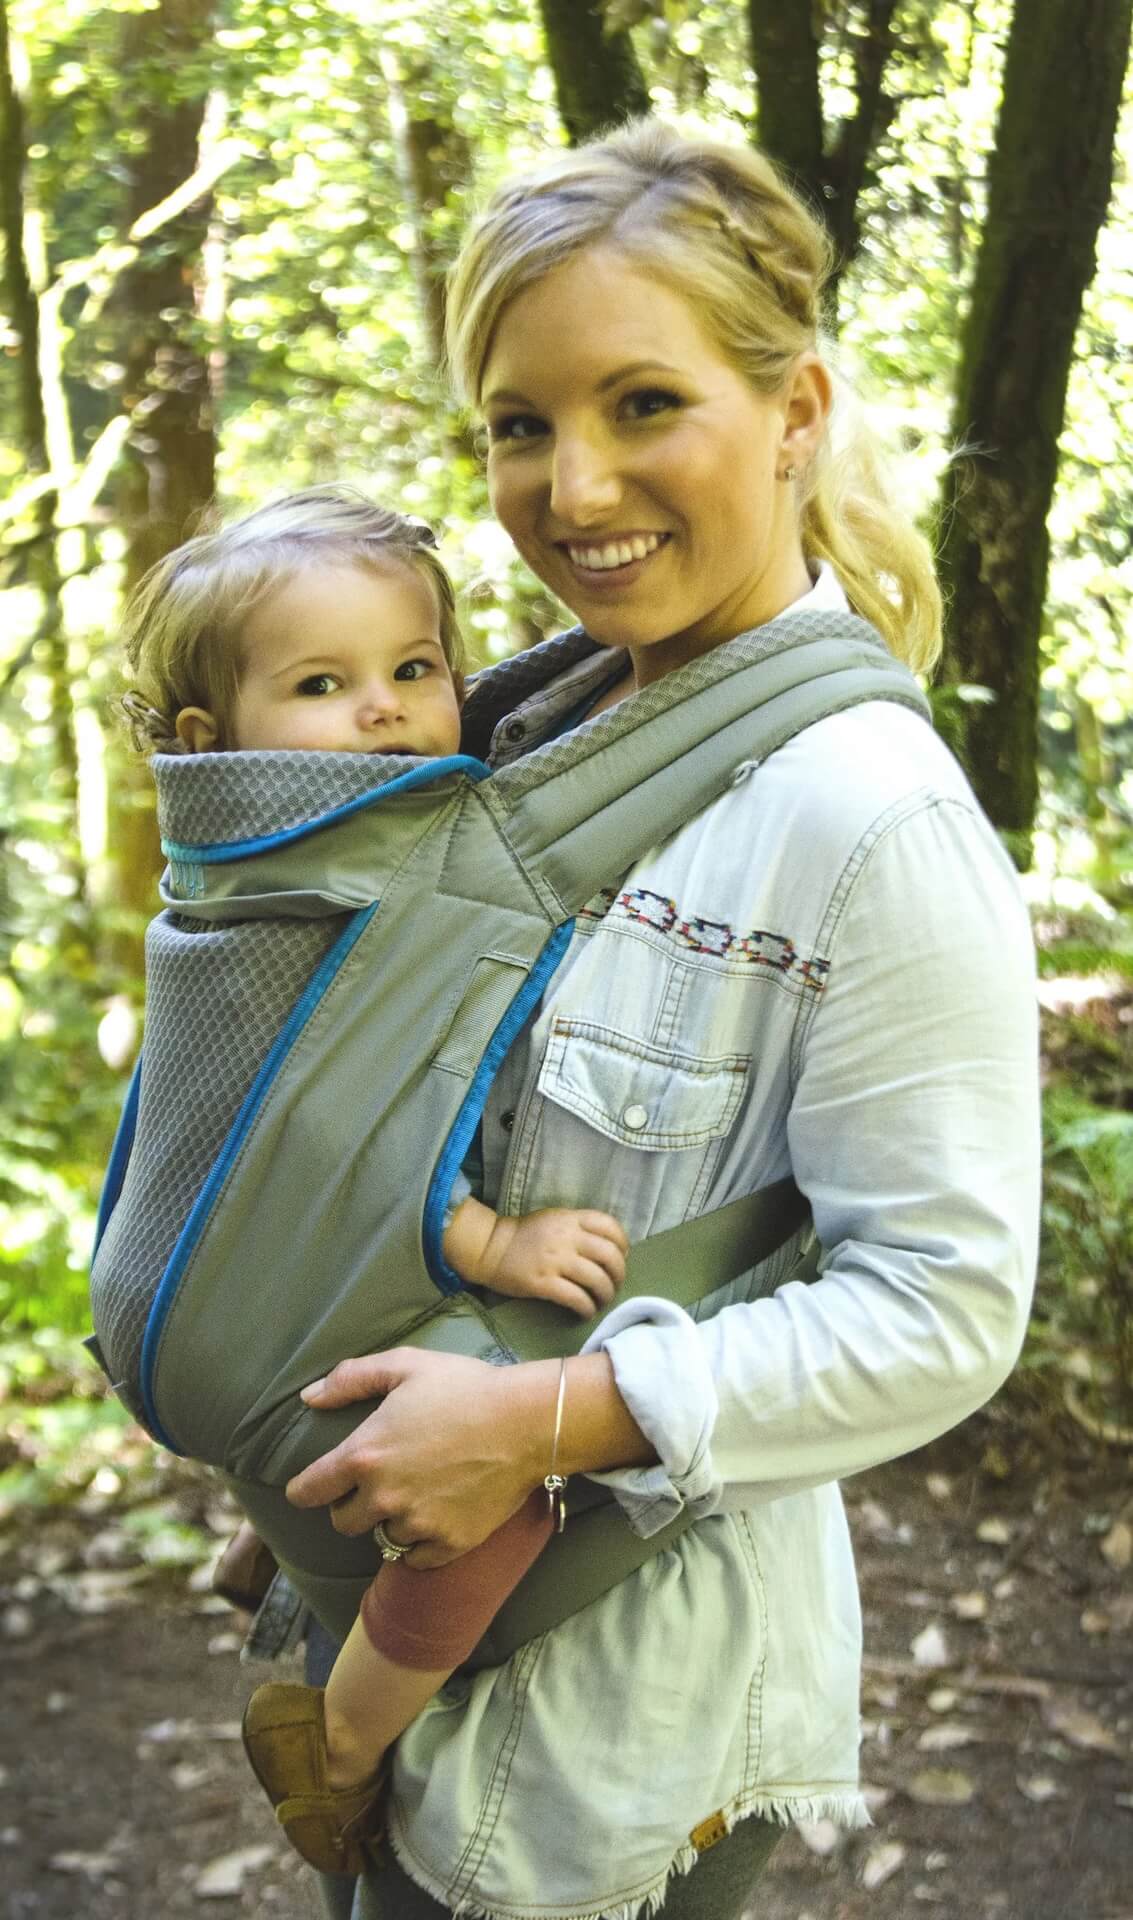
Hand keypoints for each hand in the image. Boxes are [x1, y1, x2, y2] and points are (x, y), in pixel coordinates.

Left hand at [285, 1349, 541, 1568]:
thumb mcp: (405, 1366)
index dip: (303, 1490)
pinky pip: (417, 1558)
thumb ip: (351, 1379)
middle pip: (344, 1522)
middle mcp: (384, 1497)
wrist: (528, 1421)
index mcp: (365, 1455)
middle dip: (352, 1505)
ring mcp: (418, 1524)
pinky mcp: (449, 1543)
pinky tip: (433, 1518)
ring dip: (390, 1522)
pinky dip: (419, 1543)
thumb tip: (309, 1398)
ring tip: (412, 1497)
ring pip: (383, 1539)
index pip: (310, 1490)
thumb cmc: (465, 1387)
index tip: (307, 1489)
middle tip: (374, 1485)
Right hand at [481, 1208, 627, 1316]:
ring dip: (605, 1295)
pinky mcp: (543, 1283)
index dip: (623, 1244)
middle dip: (619, 1275)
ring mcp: (555, 1260)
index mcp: (570, 1219)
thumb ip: (579, 1228)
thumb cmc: (524, 1235)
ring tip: (601, 1302)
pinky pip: (576, 1298)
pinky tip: (585, 1313)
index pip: (609, 1226)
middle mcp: (566, 1237)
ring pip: (596, 1280)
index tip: (621, 1258)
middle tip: (614, 1286)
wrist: (490, 1248)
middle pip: (609, 1256)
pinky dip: (587, 1309)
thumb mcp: (554, 1219)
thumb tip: (610, 1248)